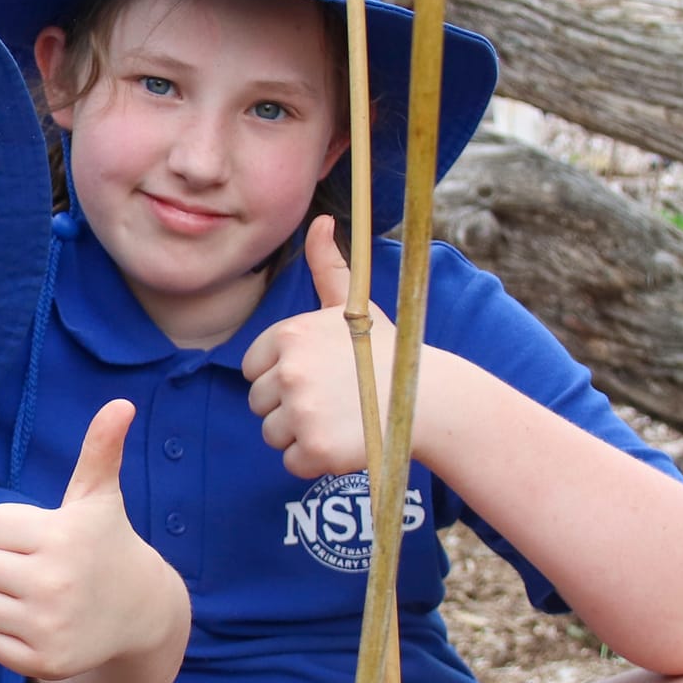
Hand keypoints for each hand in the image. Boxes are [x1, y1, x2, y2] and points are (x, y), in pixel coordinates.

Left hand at [0, 400, 182, 682]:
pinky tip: (40, 625)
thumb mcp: (99, 498)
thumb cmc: (106, 545)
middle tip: (32, 566)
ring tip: (36, 595)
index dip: (6, 530)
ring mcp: (47, 625)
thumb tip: (121, 403)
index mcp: (60, 536)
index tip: (38, 537)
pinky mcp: (43, 661)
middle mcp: (53, 582)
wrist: (142, 613)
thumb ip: (100, 450)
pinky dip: (7, 636)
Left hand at [241, 215, 397, 480]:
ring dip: (301, 435)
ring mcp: (301, 410)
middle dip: (290, 408)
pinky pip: (291, 463)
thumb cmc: (386, 352)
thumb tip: (320, 219)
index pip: (253, 369)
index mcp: (288, 334)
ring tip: (341, 419)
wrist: (430, 398)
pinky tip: (346, 441)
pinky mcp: (314, 448)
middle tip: (334, 400)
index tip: (319, 376)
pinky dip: (315, 461)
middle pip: (259, 404)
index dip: (283, 377)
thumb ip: (326, 265)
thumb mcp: (352, 305)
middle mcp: (289, 370)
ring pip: (273, 435)